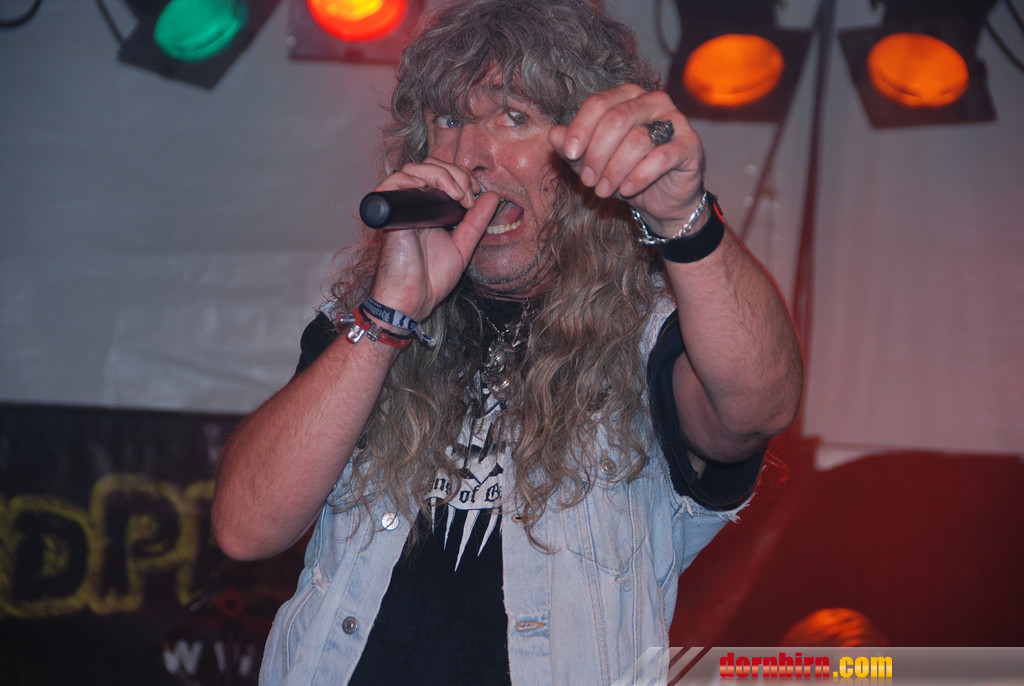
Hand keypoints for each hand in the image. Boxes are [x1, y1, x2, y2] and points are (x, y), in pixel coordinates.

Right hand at [368, 158, 499, 319]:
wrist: (414, 300)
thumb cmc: (432, 279)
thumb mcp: (463, 246)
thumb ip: (476, 221)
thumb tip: (492, 195)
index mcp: (429, 210)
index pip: (441, 175)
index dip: (461, 176)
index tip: (477, 193)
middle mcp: (413, 206)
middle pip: (429, 166)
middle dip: (456, 173)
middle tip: (469, 195)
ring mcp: (401, 208)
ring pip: (413, 169)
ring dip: (441, 174)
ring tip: (458, 194)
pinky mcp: (389, 214)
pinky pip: (393, 182)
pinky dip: (415, 178)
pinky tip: (437, 191)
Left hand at [549, 84, 705, 236]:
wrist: (663, 200)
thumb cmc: (625, 174)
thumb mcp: (592, 163)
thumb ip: (572, 147)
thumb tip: (553, 134)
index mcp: (628, 96)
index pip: (598, 103)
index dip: (581, 128)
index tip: (570, 154)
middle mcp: (654, 101)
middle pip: (616, 119)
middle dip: (597, 154)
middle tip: (588, 181)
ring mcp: (675, 120)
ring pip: (637, 140)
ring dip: (615, 170)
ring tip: (604, 190)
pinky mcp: (690, 145)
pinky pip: (660, 158)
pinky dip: (639, 177)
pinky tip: (627, 190)